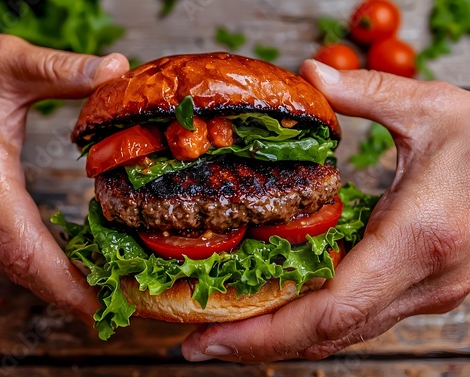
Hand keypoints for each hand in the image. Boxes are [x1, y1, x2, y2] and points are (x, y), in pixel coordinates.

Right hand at [0, 22, 128, 324]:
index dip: (59, 280)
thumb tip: (117, 70)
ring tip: (96, 296)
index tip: (93, 305)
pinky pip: (8, 241)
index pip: (21, 241)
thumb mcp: (11, 62)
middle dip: (63, 292)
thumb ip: (63, 70)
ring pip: (11, 257)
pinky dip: (40, 261)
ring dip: (53, 281)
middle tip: (107, 311)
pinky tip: (67, 263)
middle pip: (18, 262)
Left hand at [182, 60, 469, 361]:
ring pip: (342, 333)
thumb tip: (311, 75)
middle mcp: (422, 283)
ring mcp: (426, 293)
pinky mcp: (423, 289)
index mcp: (417, 240)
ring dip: (282, 338)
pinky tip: (280, 309)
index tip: (210, 340)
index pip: (329, 309)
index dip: (264, 333)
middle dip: (259, 345)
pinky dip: (312, 321)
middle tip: (199, 343)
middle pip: (327, 334)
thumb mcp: (434, 110)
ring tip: (227, 330)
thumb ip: (366, 95)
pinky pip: (358, 316)